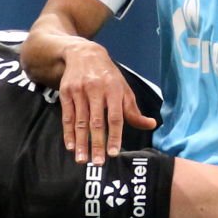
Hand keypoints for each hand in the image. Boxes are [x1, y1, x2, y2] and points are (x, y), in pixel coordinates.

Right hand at [58, 39, 156, 162]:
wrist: (83, 54)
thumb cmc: (107, 76)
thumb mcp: (123, 89)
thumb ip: (133, 110)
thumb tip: (151, 125)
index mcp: (114, 90)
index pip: (115, 117)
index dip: (114, 136)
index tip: (113, 153)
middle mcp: (96, 90)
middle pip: (96, 122)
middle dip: (97, 144)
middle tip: (98, 163)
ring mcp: (79, 91)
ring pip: (80, 121)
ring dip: (81, 142)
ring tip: (82, 160)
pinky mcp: (66, 93)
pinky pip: (67, 116)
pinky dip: (68, 132)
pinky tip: (71, 146)